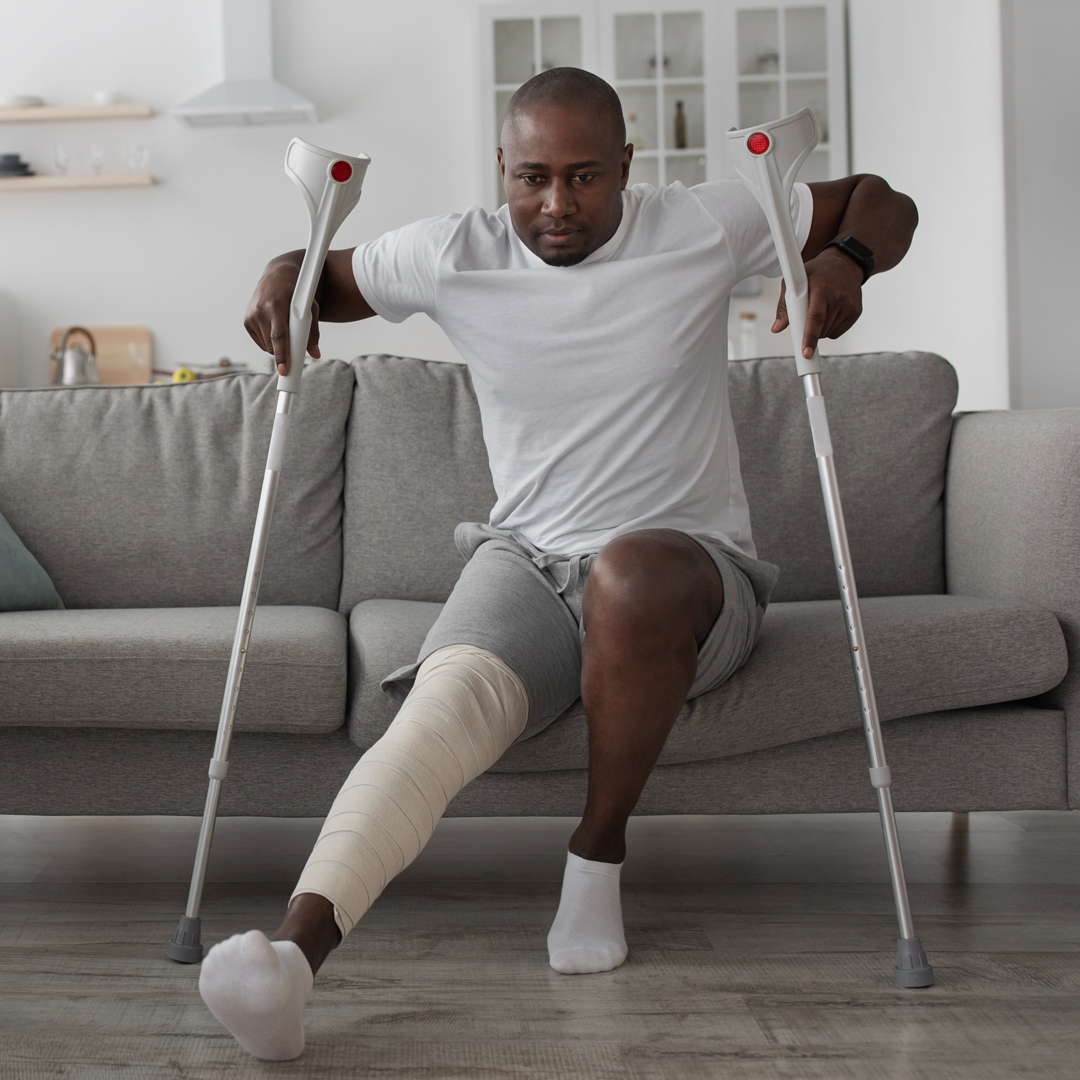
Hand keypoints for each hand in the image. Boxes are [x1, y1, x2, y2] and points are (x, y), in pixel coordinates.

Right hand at [243, 252, 320, 375]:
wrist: (277, 276)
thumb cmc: (297, 293)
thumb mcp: (311, 307)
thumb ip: (313, 332)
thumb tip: (315, 354)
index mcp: (276, 305)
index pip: (278, 336)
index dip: (282, 355)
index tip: (285, 370)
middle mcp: (260, 310)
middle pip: (272, 345)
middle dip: (284, 354)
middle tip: (295, 351)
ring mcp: (251, 315)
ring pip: (266, 346)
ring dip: (278, 347)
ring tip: (285, 330)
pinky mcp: (246, 320)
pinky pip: (260, 342)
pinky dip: (270, 343)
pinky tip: (275, 329)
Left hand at [770, 246, 864, 358]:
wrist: (845, 262)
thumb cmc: (816, 273)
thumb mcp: (794, 282)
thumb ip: (784, 306)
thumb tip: (777, 328)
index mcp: (821, 288)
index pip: (815, 318)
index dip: (809, 337)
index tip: (806, 352)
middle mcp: (838, 296)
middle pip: (820, 330)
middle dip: (808, 331)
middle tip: (805, 317)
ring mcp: (849, 305)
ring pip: (827, 333)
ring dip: (819, 330)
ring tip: (820, 309)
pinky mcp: (856, 311)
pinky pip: (837, 333)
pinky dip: (829, 329)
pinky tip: (829, 313)